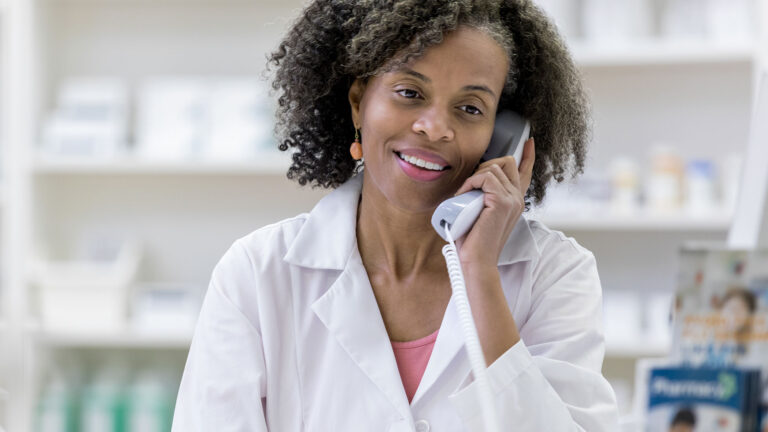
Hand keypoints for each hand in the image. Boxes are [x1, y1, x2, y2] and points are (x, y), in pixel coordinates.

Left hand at [452, 137, 534, 268]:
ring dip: (473, 178)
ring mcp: (512, 199)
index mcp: (514, 201)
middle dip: (485, 165)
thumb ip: (483, 198)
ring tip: (464, 196)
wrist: (476, 261)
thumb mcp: (480, 213)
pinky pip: (485, 177)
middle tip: (470, 185)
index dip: (528, 156)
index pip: (525, 173)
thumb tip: (472, 185)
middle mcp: (517, 199)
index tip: (529, 142)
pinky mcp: (502, 202)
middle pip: (506, 162)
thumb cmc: (473, 241)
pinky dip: (470, 183)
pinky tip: (463, 196)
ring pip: (493, 168)